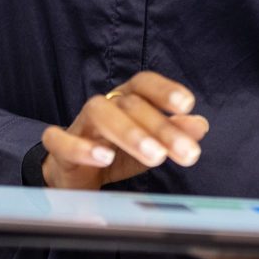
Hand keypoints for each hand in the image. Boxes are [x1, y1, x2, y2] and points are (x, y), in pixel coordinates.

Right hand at [40, 71, 209, 190]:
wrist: (73, 175)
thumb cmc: (116, 152)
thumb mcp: (150, 143)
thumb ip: (174, 133)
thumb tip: (200, 125)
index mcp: (125, 100)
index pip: (144, 84)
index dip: (165, 90)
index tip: (187, 105)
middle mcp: (103, 106)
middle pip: (130, 104)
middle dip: (161, 127)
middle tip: (188, 153)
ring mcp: (79, 124)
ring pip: (100, 114)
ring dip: (130, 133)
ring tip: (155, 157)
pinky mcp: (59, 147)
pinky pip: (62, 140)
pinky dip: (82, 147)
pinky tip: (104, 159)